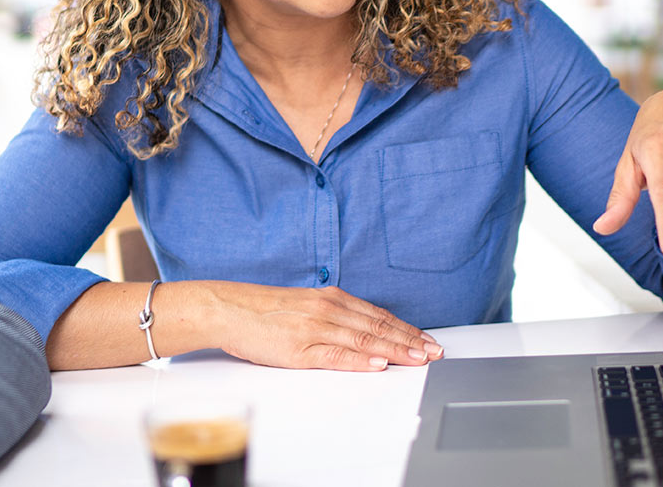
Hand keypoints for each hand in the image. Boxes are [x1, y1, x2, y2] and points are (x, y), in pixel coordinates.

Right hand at [192, 281, 443, 370]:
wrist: (228, 308)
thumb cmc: (262, 311)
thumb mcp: (305, 306)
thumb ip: (333, 316)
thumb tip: (361, 331)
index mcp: (330, 298)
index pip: (378, 315)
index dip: (406, 329)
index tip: (427, 340)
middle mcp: (327, 309)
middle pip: (378, 327)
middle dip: (410, 340)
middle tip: (435, 352)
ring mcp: (315, 328)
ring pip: (364, 340)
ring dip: (395, 350)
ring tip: (418, 359)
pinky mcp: (300, 348)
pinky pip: (336, 354)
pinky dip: (360, 359)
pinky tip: (378, 363)